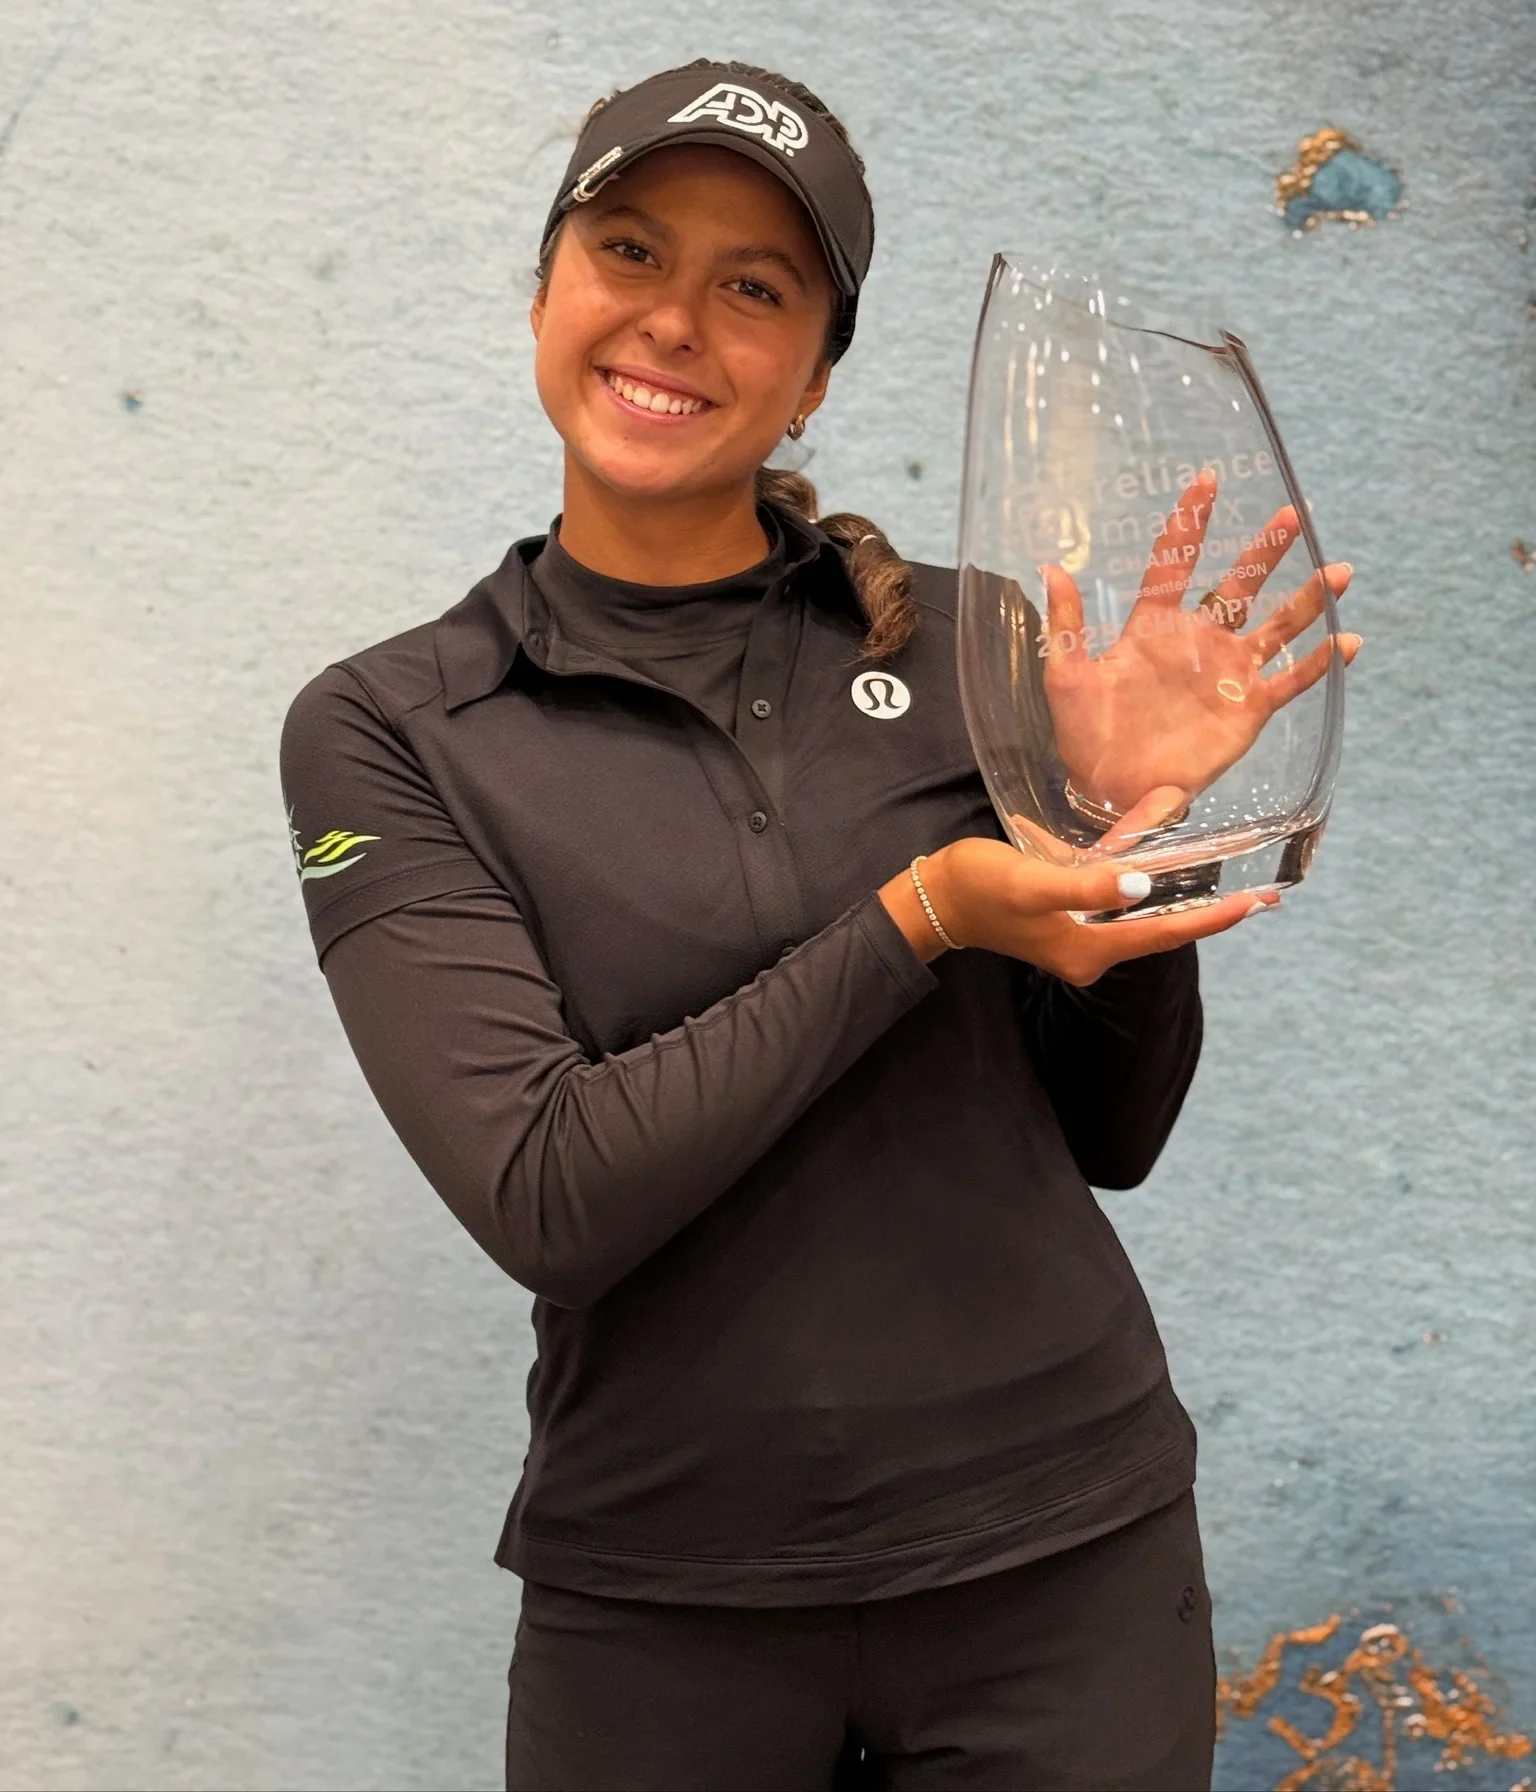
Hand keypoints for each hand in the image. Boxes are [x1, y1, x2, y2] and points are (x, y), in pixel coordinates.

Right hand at [881, 836, 1276, 983]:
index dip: (1212, 919)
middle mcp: (1090, 945)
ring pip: (1138, 898)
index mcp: (1089, 949)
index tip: (1257, 906)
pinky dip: (1131, 857)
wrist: (934, 894)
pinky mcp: (1065, 905)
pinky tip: (1155, 824)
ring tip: (1219, 855)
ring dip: (1172, 873)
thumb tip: (1143, 885)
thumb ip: (1089, 884)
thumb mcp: (1034, 883)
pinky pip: (1110, 882)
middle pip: (1159, 922)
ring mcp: (1078, 927)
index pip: (1164, 933)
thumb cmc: (980, 889)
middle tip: (1260, 891)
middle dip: (1205, 903)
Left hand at [1039, 470, 1361, 814]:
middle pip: (1238, 586)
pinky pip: (1290, 681)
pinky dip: (1320, 664)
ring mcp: (1226, 674)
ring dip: (1307, 600)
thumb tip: (1051, 568)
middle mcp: (1197, 643)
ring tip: (1340, 572)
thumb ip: (1064, 625)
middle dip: (1266, 551)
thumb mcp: (1065, 679)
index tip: (1206, 480)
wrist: (1110, 791)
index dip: (1190, 523)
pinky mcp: (1247, 709)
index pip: (1175, 564)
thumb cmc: (1085, 735)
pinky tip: (1348, 641)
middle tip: (1292, 515)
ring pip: (1276, 627)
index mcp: (1153, 629)